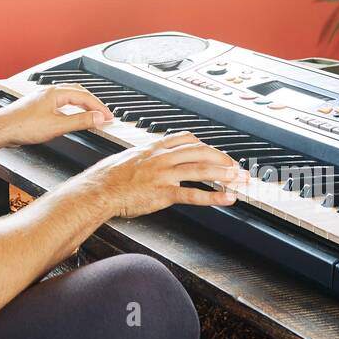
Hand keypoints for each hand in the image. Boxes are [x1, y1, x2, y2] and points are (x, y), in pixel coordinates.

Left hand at [0, 84, 114, 146]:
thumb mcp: (57, 126)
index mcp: (55, 93)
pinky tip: (69, 117)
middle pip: (77, 93)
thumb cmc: (22, 126)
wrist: (1, 129)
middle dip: (93, 103)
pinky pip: (59, 104)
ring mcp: (42, 99)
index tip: (109, 117)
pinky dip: (71, 109)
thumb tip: (98, 118)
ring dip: (82, 105)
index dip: (99, 107)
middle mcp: (49, 92)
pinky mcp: (37, 107)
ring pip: (68, 98)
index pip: (85, 96)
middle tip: (103, 115)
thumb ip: (80, 121)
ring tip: (91, 114)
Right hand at [79, 133, 248, 219]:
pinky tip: (227, 198)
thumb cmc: (108, 177)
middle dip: (223, 159)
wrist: (98, 190)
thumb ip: (144, 157)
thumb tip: (149, 158)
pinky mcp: (163, 192)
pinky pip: (194, 193)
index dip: (205, 145)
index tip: (216, 152)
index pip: (186, 139)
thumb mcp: (128, 158)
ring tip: (240, 179)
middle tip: (237, 167)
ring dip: (225, 174)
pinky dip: (214, 196)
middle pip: (200, 152)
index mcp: (154, 148)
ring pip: (202, 169)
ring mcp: (164, 174)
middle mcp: (162, 157)